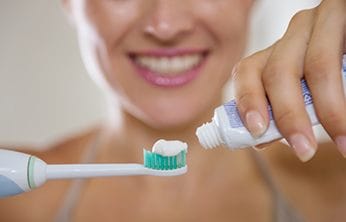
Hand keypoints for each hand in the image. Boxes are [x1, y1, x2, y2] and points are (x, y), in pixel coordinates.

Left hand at [232, 0, 345, 161]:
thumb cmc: (333, 68)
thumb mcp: (306, 87)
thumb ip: (284, 108)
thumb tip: (261, 139)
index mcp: (277, 51)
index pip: (247, 71)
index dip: (248, 101)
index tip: (256, 132)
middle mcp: (293, 34)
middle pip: (277, 72)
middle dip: (289, 116)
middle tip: (303, 150)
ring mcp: (320, 20)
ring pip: (315, 64)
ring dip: (328, 109)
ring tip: (342, 141)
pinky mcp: (344, 14)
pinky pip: (339, 58)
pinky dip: (344, 96)